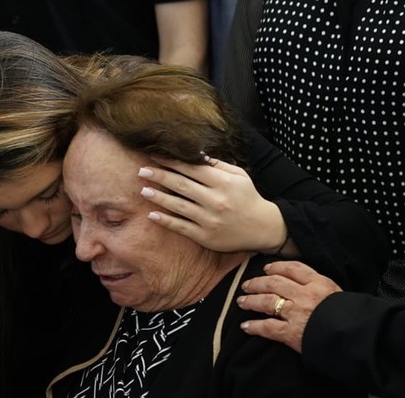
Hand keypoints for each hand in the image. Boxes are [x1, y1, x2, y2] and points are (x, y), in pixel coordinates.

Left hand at [138, 156, 290, 254]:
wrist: (262, 228)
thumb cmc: (247, 198)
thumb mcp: (239, 176)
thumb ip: (218, 165)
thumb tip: (196, 154)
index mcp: (224, 182)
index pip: (193, 169)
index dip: (172, 162)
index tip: (155, 156)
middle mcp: (216, 200)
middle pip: (182, 185)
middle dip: (160, 176)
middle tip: (142, 171)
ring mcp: (209, 220)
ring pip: (179, 206)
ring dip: (158, 197)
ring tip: (143, 190)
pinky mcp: (205, 236)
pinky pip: (181, 227)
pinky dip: (166, 220)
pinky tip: (152, 214)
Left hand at [237, 260, 342, 352]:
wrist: (356, 336)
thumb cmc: (351, 317)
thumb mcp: (339, 295)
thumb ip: (322, 289)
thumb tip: (310, 287)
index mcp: (319, 284)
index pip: (293, 269)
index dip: (277, 267)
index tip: (267, 269)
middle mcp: (304, 295)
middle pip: (274, 283)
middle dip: (257, 283)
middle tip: (247, 285)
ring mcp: (296, 313)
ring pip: (267, 302)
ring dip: (251, 301)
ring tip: (242, 302)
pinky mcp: (291, 332)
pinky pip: (267, 327)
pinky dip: (255, 326)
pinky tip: (246, 326)